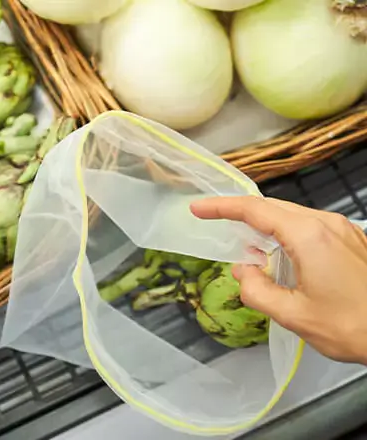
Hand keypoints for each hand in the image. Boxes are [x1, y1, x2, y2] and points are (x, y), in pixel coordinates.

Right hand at [191, 196, 366, 363]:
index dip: (222, 207)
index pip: (255, 210)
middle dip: (241, 213)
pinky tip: (280, 255)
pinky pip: (312, 228)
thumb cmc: (353, 327)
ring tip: (245, 245)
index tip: (198, 209)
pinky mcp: (355, 242)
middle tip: (212, 220)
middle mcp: (328, 224)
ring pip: (294, 216)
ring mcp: (345, 231)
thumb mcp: (293, 315)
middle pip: (274, 207)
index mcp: (309, 236)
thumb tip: (242, 270)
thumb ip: (256, 290)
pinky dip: (287, 234)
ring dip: (266, 226)